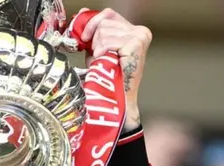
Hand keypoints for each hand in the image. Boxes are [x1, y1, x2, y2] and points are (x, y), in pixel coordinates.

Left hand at [79, 8, 152, 130]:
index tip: (84, 36)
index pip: (109, 14)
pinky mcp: (136, 44)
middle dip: (96, 40)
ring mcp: (140, 37)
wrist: (119, 96)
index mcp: (135, 30)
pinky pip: (108, 41)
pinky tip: (108, 61)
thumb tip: (83, 12)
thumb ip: (94, 30)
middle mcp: (140, 31)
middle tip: (100, 56)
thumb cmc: (111, 76)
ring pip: (104, 31)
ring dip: (99, 48)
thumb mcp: (99, 47)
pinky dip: (102, 52)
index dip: (93, 23)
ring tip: (106, 60)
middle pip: (105, 22)